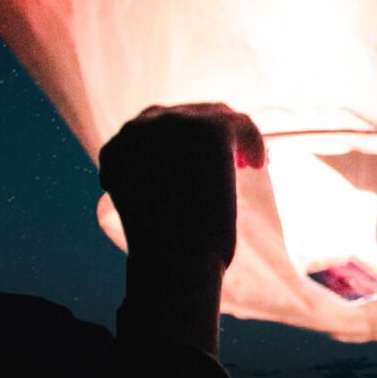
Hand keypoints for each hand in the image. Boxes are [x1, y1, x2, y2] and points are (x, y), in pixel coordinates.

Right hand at [98, 103, 264, 271]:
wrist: (174, 261)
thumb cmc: (166, 255)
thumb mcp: (152, 215)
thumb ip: (162, 186)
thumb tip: (195, 175)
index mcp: (118, 149)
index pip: (155, 129)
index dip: (186, 143)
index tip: (207, 166)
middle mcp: (139, 129)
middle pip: (185, 116)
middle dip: (210, 135)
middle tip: (235, 161)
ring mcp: (172, 125)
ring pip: (213, 116)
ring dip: (232, 137)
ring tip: (249, 162)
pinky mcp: (208, 131)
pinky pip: (239, 123)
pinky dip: (252, 140)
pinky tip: (259, 164)